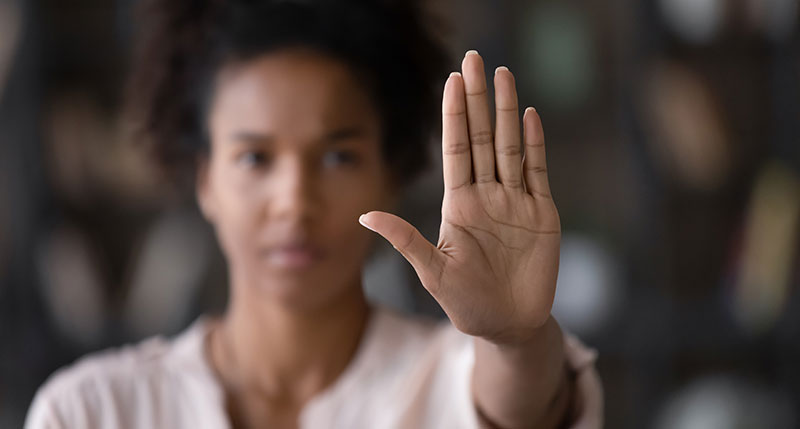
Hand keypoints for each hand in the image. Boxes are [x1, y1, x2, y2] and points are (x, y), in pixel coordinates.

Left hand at [359, 51, 559, 344]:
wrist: (508, 325)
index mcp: (459, 204)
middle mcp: (487, 195)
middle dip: (478, 99)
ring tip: (503, 75)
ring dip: (508, 111)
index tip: (450, 81)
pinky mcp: (542, 214)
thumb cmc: (466, 303)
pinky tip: (531, 116)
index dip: (454, 116)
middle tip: (474, 59)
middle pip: (483, 137)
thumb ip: (405, 240)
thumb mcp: (432, 271)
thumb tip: (364, 216)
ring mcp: (515, 202)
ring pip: (512, 147)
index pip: (456, 149)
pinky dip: (536, 145)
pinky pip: (538, 172)